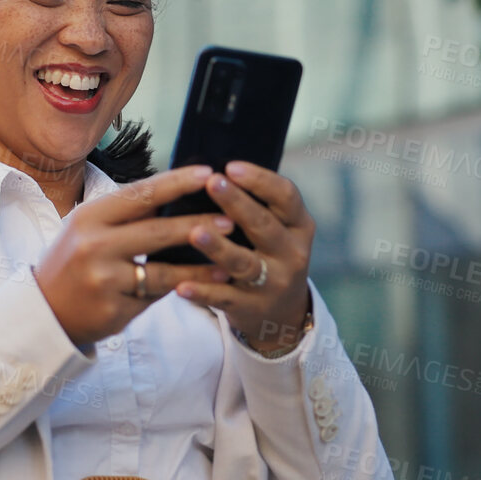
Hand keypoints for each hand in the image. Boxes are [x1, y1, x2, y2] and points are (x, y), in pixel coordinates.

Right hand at [34, 164, 237, 350]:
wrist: (45, 311)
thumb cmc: (73, 261)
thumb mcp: (88, 228)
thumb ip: (126, 214)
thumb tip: (174, 192)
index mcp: (89, 217)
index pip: (140, 195)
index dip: (176, 183)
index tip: (208, 173)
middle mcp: (94, 245)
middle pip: (156, 231)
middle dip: (198, 223)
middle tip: (231, 217)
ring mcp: (103, 280)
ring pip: (163, 270)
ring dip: (201, 264)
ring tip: (231, 258)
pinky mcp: (113, 310)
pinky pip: (156, 297)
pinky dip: (184, 288)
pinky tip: (209, 284)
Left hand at [171, 161, 313, 351]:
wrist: (283, 313)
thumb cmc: (269, 254)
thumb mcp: (278, 229)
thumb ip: (256, 204)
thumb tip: (211, 171)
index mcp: (299, 226)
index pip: (286, 197)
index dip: (260, 180)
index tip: (231, 166)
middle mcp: (291, 253)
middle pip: (263, 225)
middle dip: (237, 203)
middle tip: (212, 183)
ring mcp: (273, 282)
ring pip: (244, 263)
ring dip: (219, 248)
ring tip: (195, 233)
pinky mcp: (251, 308)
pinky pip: (224, 297)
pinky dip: (202, 291)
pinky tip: (181, 285)